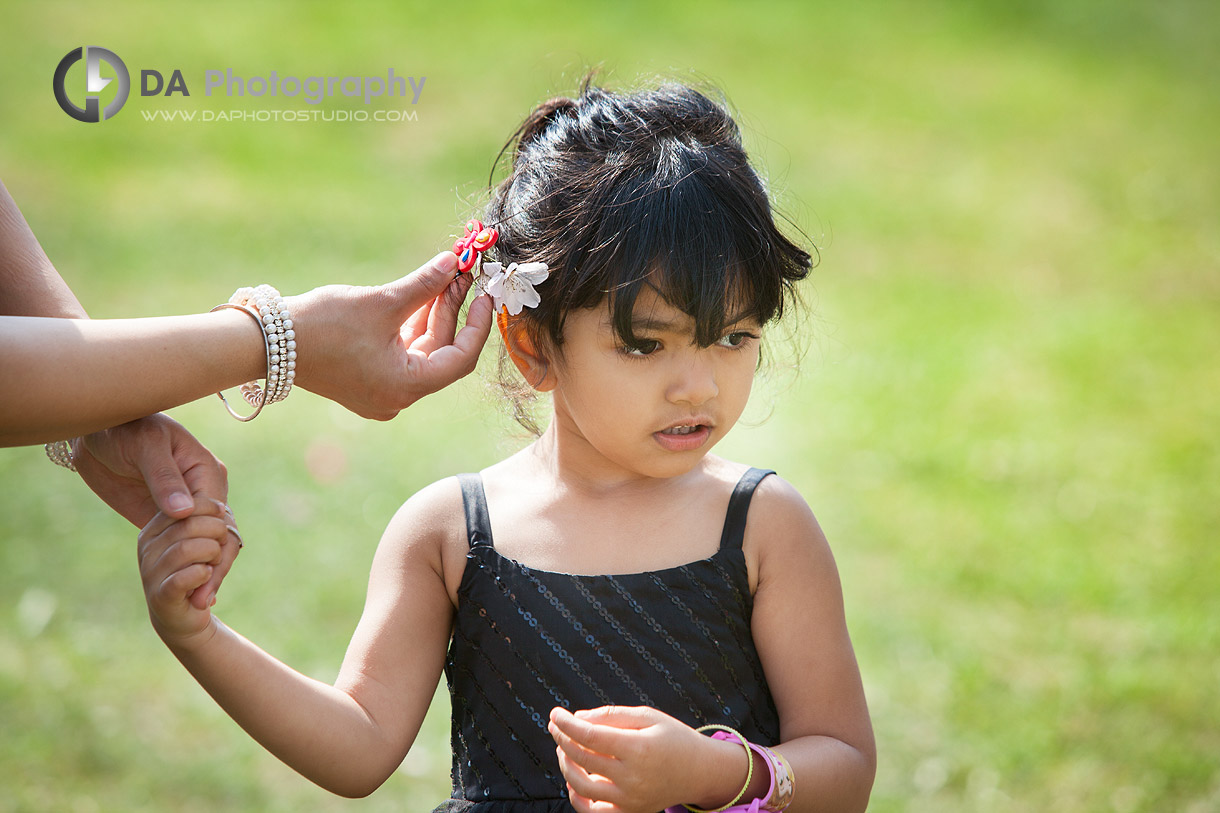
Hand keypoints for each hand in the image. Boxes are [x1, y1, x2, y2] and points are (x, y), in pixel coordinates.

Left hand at [73, 413, 236, 608]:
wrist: (98, 431)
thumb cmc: (125, 427)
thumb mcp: (145, 446)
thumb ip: (163, 478)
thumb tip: (183, 511)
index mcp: (206, 471)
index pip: (217, 514)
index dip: (213, 546)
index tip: (205, 575)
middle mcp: (203, 490)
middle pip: (220, 534)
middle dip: (215, 566)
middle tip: (203, 598)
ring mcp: (186, 506)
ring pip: (206, 544)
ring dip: (205, 573)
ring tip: (199, 603)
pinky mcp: (167, 518)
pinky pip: (183, 545)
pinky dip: (189, 569)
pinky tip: (189, 594)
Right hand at [138, 503, 231, 646]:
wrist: (186, 615)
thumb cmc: (200, 572)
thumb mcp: (210, 542)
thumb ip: (213, 522)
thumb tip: (222, 510)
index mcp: (153, 530)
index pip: (181, 505)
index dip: (209, 507)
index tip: (224, 516)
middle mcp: (147, 548)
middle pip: (187, 525)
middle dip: (216, 532)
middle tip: (220, 546)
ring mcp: (150, 572)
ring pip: (185, 549)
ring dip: (211, 553)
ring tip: (214, 563)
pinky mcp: (160, 596)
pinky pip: (183, 578)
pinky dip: (203, 574)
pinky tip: (206, 575)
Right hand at [287, 251, 494, 419]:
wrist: (266, 342)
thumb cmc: (322, 325)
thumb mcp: (382, 301)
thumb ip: (424, 284)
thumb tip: (454, 263)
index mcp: (407, 386)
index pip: (460, 358)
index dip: (478, 324)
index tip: (485, 294)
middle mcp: (398, 397)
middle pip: (441, 352)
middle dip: (453, 310)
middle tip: (463, 273)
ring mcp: (382, 391)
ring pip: (421, 350)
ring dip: (433, 314)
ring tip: (444, 276)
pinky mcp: (367, 380)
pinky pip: (401, 353)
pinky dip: (411, 326)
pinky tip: (421, 295)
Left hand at [548, 706, 718, 812]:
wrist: (699, 771)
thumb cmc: (673, 738)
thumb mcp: (648, 716)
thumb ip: (611, 715)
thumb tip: (577, 718)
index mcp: (639, 749)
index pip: (590, 736)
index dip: (567, 724)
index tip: (555, 714)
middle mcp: (633, 778)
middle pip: (582, 759)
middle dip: (562, 740)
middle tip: (556, 727)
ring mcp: (630, 800)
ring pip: (581, 787)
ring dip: (566, 765)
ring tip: (564, 748)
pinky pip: (592, 812)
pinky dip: (576, 796)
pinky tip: (573, 778)